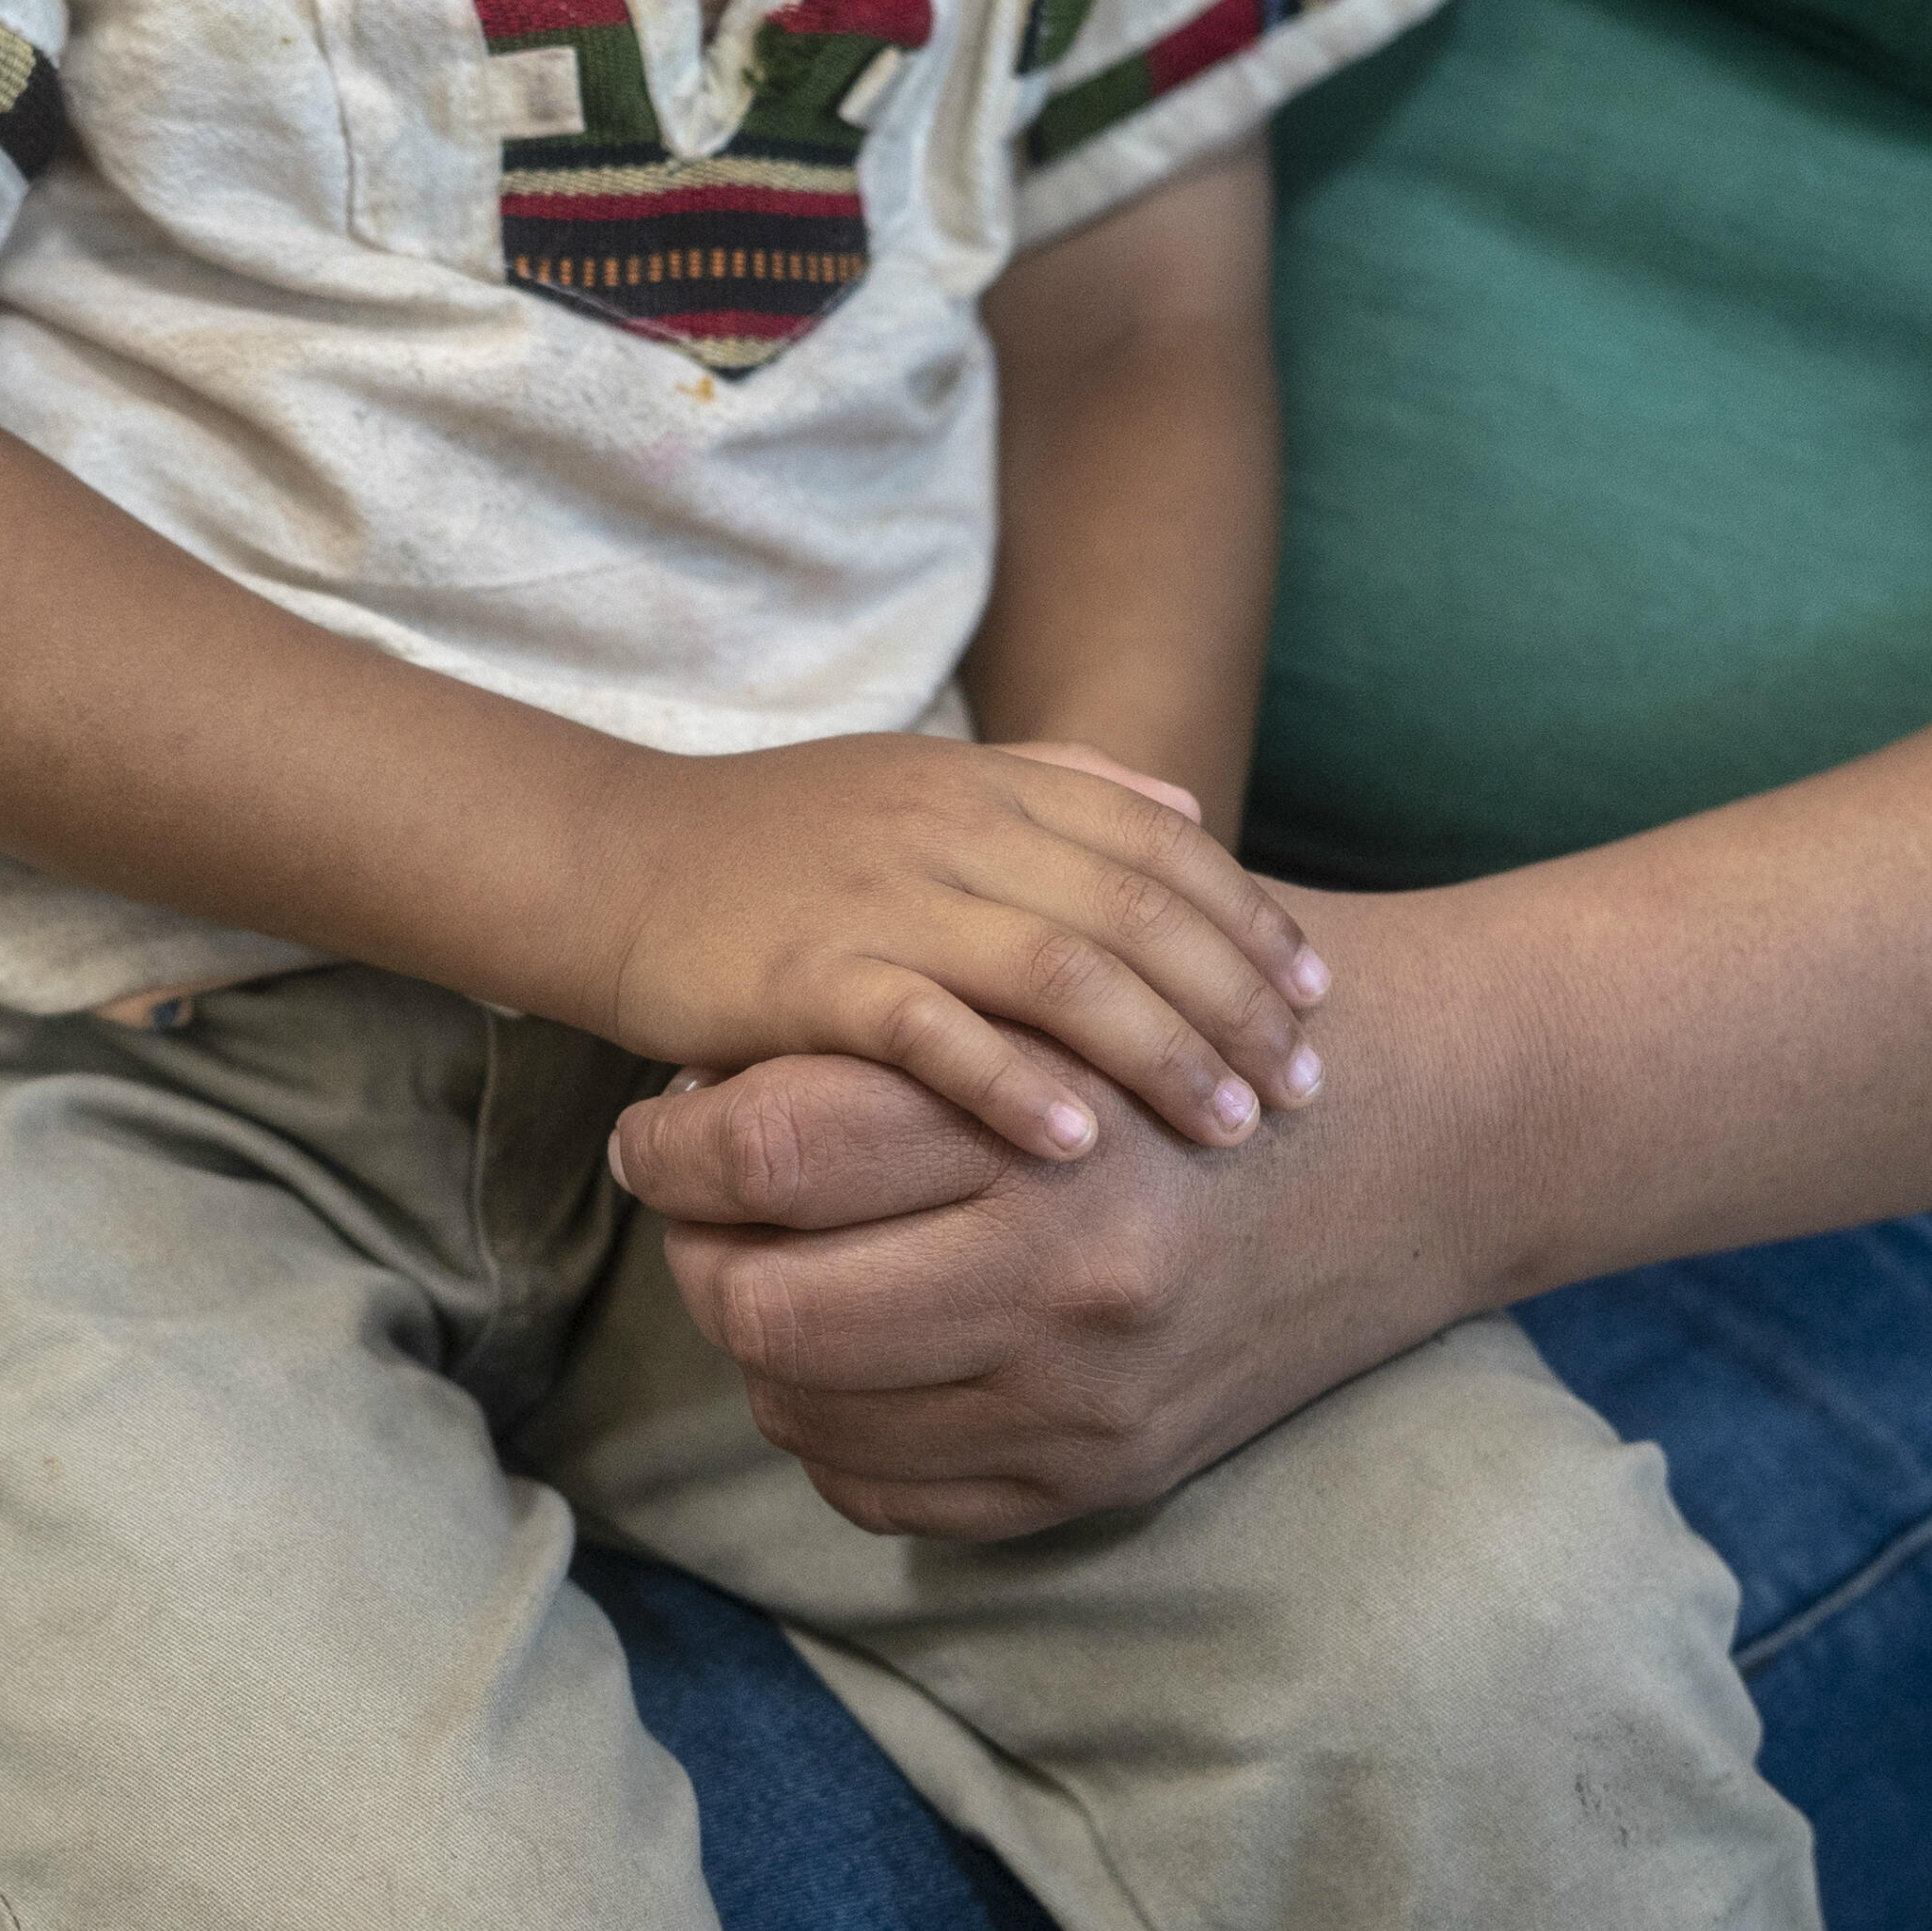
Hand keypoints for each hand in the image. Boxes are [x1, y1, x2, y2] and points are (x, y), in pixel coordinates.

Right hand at [589, 734, 1327, 1162]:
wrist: (612, 861)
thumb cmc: (773, 845)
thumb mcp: (922, 786)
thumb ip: (1057, 792)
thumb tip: (1189, 816)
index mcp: (986, 785)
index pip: (1161, 845)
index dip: (1251, 921)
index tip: (1319, 999)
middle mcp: (949, 829)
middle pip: (1135, 912)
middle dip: (1236, 1004)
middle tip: (1307, 1088)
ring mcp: (879, 899)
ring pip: (1059, 969)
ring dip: (1160, 1054)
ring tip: (1230, 1129)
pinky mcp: (807, 975)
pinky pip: (931, 1031)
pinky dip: (1014, 1086)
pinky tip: (1080, 1145)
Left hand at [604, 888, 1520, 1539]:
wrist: (1441, 1136)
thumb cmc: (1229, 1018)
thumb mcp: (1085, 965)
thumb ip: (916, 1002)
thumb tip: (707, 1069)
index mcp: (1052, 1130)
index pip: (773, 1151)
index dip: (678, 1138)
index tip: (663, 1121)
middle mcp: (1068, 1281)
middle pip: (763, 1306)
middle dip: (699, 1251)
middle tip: (697, 1201)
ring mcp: (1087, 1401)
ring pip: (807, 1411)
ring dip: (760, 1344)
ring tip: (772, 1265)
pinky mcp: (1103, 1475)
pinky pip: (886, 1491)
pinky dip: (836, 1429)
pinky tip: (854, 1352)